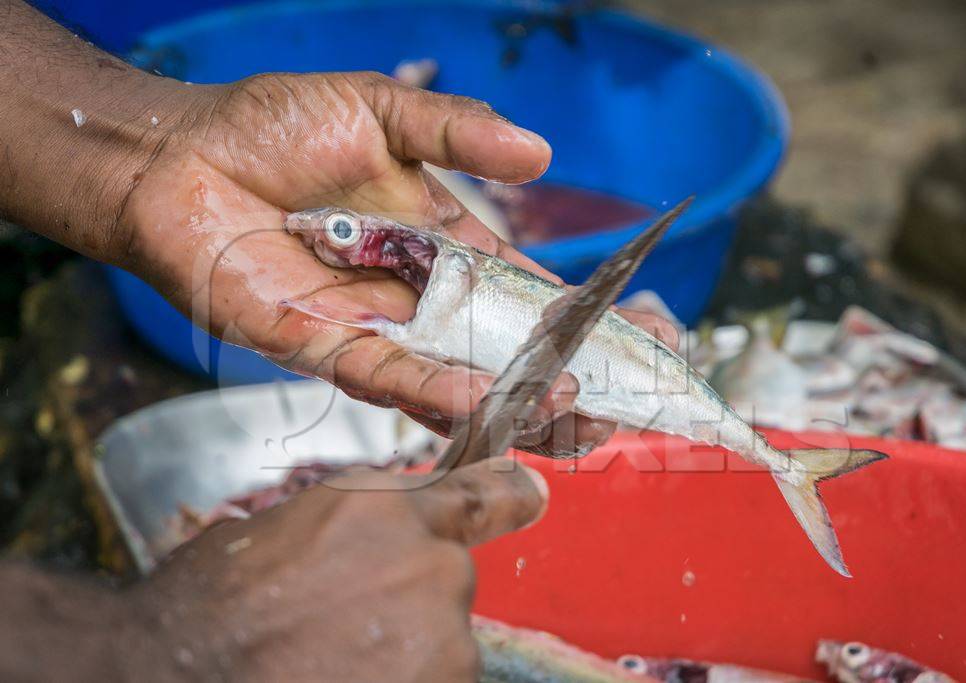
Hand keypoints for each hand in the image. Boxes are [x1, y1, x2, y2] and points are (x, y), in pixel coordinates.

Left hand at [115, 71, 677, 454]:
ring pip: (458, 378)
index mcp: (446, 243)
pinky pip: (390, 378)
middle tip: (624, 402)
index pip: (530, 289)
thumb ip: (459, 132)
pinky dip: (436, 392)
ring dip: (514, 399)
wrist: (181, 159)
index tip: (649, 335)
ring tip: (572, 413)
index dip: (585, 314)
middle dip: (565, 376)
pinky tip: (483, 401)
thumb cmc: (273, 126)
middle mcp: (421, 296)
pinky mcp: (326, 347)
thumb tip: (541, 154)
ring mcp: (378, 327)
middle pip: (506, 349)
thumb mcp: (382, 110)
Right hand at [131, 461, 548, 681]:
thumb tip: (375, 542)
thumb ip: (355, 528)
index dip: (508, 495)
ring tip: (332, 662)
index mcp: (384, 507)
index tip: (531, 495)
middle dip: (410, 603)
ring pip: (442, 644)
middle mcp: (429, 561)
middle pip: (448, 581)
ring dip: (404, 655)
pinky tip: (343, 679)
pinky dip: (401, 681)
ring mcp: (441, 635)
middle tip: (345, 629)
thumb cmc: (208, 611)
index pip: (479, 493)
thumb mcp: (284, 533)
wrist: (172, 675)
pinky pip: (435, 678)